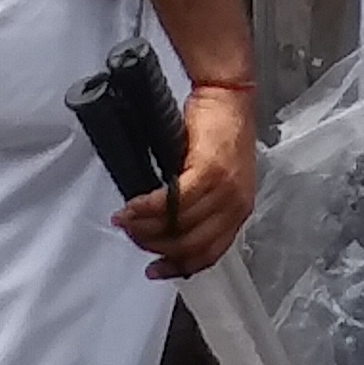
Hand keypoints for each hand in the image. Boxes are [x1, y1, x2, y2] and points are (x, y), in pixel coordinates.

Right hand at [116, 82, 255, 279]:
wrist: (226, 94)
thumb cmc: (218, 128)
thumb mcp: (215, 175)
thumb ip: (198, 203)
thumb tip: (164, 224)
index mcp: (239, 210)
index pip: (209, 253)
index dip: (179, 266)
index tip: (155, 270)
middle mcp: (236, 205)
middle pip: (191, 244)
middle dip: (155, 246)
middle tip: (131, 236)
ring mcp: (225, 190)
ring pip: (179, 224)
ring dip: (146, 226)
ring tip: (124, 220)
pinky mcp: (210, 172)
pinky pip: (174, 201)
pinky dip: (148, 207)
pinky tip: (132, 207)